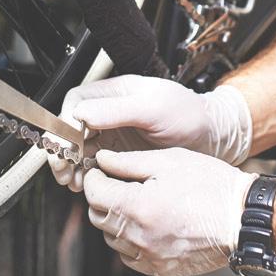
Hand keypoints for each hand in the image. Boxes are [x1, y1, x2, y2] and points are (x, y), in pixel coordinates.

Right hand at [48, 75, 251, 190]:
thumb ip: (117, 109)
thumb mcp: (154, 108)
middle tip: (62, 168)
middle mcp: (109, 111)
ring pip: (78, 145)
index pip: (77, 101)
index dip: (66, 121)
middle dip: (62, 147)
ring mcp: (113, 132)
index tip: (67, 143)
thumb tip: (81, 113)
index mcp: (115, 92)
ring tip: (72, 182)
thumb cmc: (189, 115)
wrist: (213, 138)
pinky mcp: (119, 153)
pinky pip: (93, 161)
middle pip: (72, 125)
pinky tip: (84, 183)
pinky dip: (84, 172)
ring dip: (70, 163)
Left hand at [84, 147, 256, 275]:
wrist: (243, 218)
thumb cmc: (211, 186)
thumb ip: (127, 162)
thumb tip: (102, 160)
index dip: (92, 178)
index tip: (98, 170)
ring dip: (113, 218)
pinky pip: (129, 256)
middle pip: (98, 217)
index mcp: (138, 207)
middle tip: (113, 183)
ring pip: (111, 238)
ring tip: (131, 201)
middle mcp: (140, 236)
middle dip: (100, 197)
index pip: (94, 194)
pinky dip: (128, 240)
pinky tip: (143, 223)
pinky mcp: (161, 268)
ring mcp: (150, 256)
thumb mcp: (166, 161)